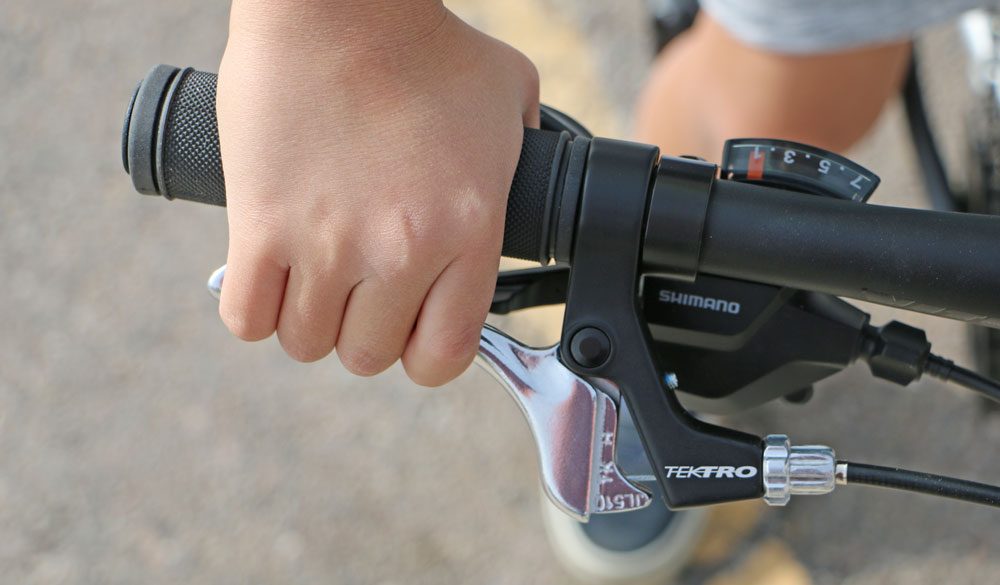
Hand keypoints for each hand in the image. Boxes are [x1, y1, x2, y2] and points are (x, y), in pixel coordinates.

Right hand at [216, 2, 538, 384]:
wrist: (340, 3)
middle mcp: (400, 250)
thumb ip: (530, 154)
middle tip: (358, 293)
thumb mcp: (512, 99)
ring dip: (309, 321)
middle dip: (363, 333)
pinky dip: (255, 308)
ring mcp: (327, 243)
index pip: (443, 355)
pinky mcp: (261, 226)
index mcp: (467, 231)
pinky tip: (269, 275)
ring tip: (313, 279)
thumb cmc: (427, 46)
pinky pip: (247, 317)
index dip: (425, 355)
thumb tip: (529, 187)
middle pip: (368, 355)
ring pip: (306, 343)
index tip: (412, 331)